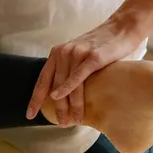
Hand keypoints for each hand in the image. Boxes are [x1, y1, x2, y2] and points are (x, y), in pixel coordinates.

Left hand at [26, 19, 143, 125]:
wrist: (122, 28)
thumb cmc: (102, 46)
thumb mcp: (79, 55)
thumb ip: (69, 70)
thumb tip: (63, 95)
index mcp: (57, 53)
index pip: (42, 80)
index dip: (35, 98)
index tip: (30, 114)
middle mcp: (63, 52)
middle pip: (54, 85)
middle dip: (56, 108)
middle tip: (59, 123)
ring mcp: (77, 53)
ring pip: (67, 84)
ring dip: (69, 105)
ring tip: (72, 121)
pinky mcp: (93, 56)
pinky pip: (78, 75)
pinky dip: (68, 87)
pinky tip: (60, 97)